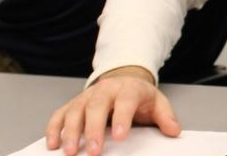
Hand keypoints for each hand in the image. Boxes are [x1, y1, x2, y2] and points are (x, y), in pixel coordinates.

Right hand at [45, 66, 179, 155]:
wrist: (124, 78)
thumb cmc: (139, 96)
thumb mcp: (157, 102)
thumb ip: (165, 116)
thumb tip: (174, 130)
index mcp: (128, 89)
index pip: (125, 101)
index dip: (122, 117)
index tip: (121, 136)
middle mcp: (105, 90)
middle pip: (97, 106)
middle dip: (94, 129)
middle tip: (94, 151)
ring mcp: (87, 96)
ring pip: (76, 110)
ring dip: (71, 131)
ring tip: (70, 151)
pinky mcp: (73, 103)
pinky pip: (60, 114)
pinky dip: (54, 127)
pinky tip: (53, 144)